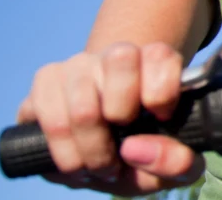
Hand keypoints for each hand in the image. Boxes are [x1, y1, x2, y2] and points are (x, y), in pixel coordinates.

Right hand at [16, 42, 203, 195]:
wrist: (105, 154)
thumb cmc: (146, 149)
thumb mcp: (176, 163)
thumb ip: (177, 160)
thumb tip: (132, 148)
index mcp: (157, 62)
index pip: (160, 55)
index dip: (162, 92)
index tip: (161, 118)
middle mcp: (117, 54)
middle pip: (120, 57)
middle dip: (121, 115)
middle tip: (124, 145)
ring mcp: (78, 64)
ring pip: (83, 104)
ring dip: (92, 149)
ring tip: (100, 166)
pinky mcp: (45, 81)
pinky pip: (50, 118)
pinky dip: (65, 153)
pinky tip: (76, 161)